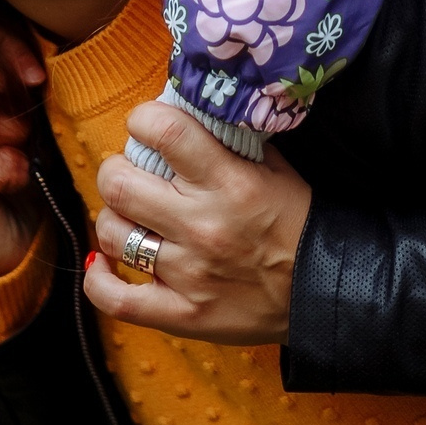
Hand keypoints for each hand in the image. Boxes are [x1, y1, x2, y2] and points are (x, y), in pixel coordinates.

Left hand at [84, 100, 311, 345]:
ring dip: (113, 217)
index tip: (144, 123)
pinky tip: (103, 262)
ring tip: (129, 214)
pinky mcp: (183, 314)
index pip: (166, 133)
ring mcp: (189, 274)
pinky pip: (117, 300)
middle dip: (114, 168)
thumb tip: (185, 110)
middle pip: (119, 184)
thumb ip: (231, 140)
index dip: (142, 118)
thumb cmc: (299, 222)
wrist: (326, 290)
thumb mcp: (276, 168)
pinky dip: (99, 280)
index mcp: (230, 183)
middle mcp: (204, 226)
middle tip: (127, 170)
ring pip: (114, 234)